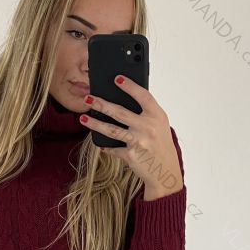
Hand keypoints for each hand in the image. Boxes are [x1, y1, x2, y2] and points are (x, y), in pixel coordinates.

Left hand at [79, 75, 182, 197]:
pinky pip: (114, 149)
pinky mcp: (131, 155)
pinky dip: (106, 147)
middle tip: (88, 98)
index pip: (142, 96)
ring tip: (84, 118)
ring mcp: (139, 141)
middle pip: (120, 112)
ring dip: (96, 124)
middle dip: (102, 104)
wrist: (165, 171)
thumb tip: (123, 100)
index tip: (117, 78)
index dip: (130, 86)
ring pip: (112, 130)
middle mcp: (148, 127)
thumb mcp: (159, 125)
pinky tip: (100, 144)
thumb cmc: (161, 144)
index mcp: (157, 116)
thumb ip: (146, 113)